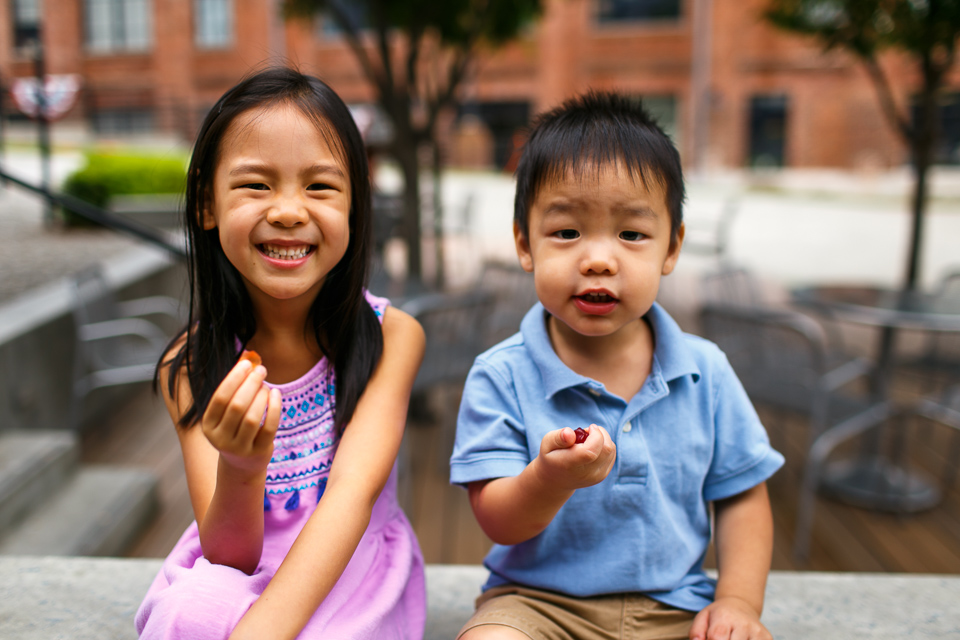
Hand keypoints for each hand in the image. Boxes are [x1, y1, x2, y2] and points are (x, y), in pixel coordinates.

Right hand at [201, 358, 280, 475]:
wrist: (243, 463)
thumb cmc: (236, 427)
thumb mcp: (229, 412)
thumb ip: (235, 389)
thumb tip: (249, 358)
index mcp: (208, 426)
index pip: (220, 398)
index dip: (234, 378)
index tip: (247, 363)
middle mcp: (220, 439)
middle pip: (236, 406)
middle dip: (250, 384)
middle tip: (262, 370)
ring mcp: (240, 448)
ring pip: (252, 417)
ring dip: (262, 396)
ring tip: (267, 385)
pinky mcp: (258, 452)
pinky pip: (269, 427)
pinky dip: (275, 408)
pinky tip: (276, 394)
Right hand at [533, 424, 615, 490]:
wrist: (555, 480)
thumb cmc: (551, 457)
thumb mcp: (546, 444)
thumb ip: (557, 437)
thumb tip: (570, 433)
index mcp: (570, 465)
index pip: (591, 451)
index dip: (595, 435)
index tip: (587, 428)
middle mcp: (586, 473)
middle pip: (606, 449)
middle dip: (600, 433)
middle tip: (587, 432)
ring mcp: (596, 476)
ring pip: (611, 450)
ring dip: (603, 439)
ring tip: (588, 440)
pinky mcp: (603, 475)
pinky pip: (612, 454)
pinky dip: (605, 446)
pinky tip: (592, 447)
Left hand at [689, 596, 770, 639]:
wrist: (741, 605)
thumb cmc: (719, 615)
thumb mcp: (703, 617)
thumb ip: (696, 632)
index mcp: (724, 617)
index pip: (717, 638)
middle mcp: (743, 623)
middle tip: (722, 639)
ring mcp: (757, 632)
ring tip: (730, 638)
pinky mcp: (767, 638)